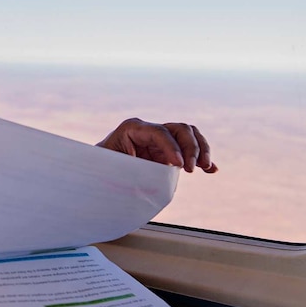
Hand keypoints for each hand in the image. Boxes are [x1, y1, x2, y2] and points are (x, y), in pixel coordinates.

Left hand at [97, 118, 217, 172]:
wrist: (94, 171)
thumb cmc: (99, 168)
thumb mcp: (111, 168)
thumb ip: (130, 169)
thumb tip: (150, 178)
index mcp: (132, 128)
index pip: (160, 132)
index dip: (172, 147)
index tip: (179, 166)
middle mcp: (148, 129)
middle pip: (180, 129)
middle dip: (190, 147)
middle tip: (190, 169)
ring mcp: (159, 139)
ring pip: (189, 135)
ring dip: (200, 149)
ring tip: (205, 167)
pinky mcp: (166, 151)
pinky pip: (189, 149)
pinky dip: (200, 158)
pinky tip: (211, 170)